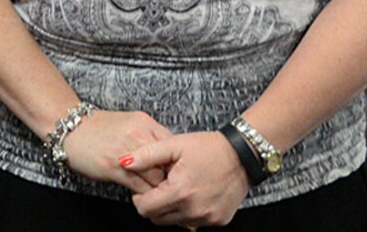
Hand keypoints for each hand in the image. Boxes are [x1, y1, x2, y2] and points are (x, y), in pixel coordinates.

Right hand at [60, 108, 172, 193]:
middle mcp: (138, 135)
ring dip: (157, 187)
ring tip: (155, 190)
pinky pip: (141, 187)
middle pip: (168, 164)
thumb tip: (169, 157)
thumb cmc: (99, 128)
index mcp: (144, 122)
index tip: (174, 171)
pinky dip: (144, 193)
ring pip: (157, 178)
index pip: (173, 147)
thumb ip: (150, 136)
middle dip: (168, 176)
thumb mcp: (129, 123)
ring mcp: (126, 153)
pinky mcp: (114, 168)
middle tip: (168, 184)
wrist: (69, 129)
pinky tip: (141, 192)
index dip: (175, 162)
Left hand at [124, 131, 249, 226]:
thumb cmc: (207, 148)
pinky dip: (189, 211)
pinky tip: (193, 193)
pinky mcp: (219, 220)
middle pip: (157, 218)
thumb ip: (146, 155)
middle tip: (161, 185)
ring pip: (175, 222)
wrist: (243, 155)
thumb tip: (123, 162)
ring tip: (178, 187)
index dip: (139, 197)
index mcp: (180, 192)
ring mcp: (208, 218)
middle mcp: (194, 210)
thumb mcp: (174, 145)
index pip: (144, 209)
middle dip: (153, 203)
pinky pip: (194, 222)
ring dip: (170, 208)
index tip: (146, 185)